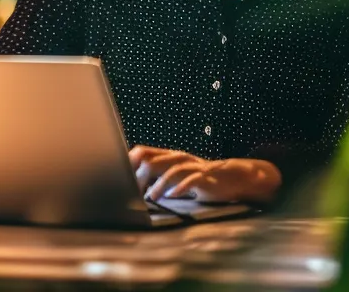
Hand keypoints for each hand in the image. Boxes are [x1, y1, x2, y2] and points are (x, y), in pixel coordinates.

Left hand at [128, 146, 280, 203]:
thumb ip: (155, 175)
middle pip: (154, 161)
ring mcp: (192, 166)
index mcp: (168, 156)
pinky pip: (192, 180)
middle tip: (130, 193)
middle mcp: (178, 158)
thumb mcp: (175, 173)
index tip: (116, 176)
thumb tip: (130, 184)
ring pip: (172, 170)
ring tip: (152, 197)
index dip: (129, 163)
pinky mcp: (205, 177)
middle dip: (140, 177)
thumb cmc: (198, 177)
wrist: (232, 177)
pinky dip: (181, 187)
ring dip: (160, 184)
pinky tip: (173, 195)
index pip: (143, 152)